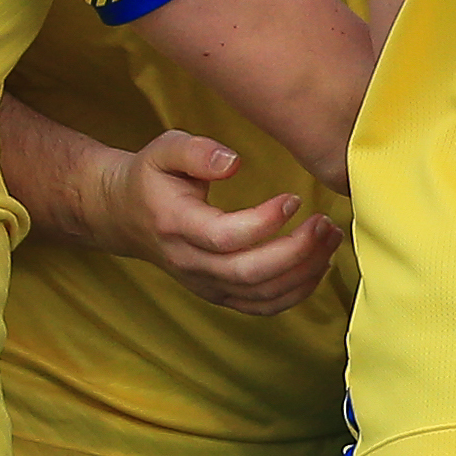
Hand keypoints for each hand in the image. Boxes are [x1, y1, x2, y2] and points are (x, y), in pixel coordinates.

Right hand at [90, 130, 342, 315]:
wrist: (127, 216)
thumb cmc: (152, 178)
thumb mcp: (164, 150)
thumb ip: (196, 151)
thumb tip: (234, 162)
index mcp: (176, 225)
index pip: (224, 237)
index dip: (265, 223)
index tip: (293, 198)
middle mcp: (190, 263)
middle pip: (249, 273)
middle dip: (296, 252)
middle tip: (324, 223)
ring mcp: (205, 285)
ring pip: (261, 295)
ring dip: (304, 272)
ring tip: (329, 238)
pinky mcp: (219, 294)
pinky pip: (262, 306)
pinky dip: (296, 292)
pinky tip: (317, 265)